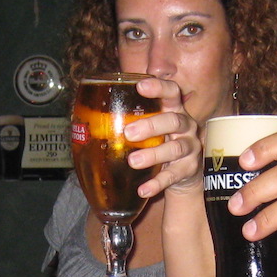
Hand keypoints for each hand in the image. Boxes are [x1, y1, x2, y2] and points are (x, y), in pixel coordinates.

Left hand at [121, 76, 202, 199]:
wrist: (183, 174)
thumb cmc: (159, 143)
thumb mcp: (150, 130)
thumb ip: (131, 121)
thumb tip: (85, 120)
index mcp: (174, 111)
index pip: (171, 92)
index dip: (158, 87)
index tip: (140, 87)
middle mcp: (186, 126)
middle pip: (174, 120)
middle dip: (151, 125)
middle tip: (129, 133)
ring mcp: (190, 148)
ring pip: (175, 148)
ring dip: (153, 154)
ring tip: (132, 162)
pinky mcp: (189, 169)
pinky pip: (173, 176)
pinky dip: (157, 183)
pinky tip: (143, 189)